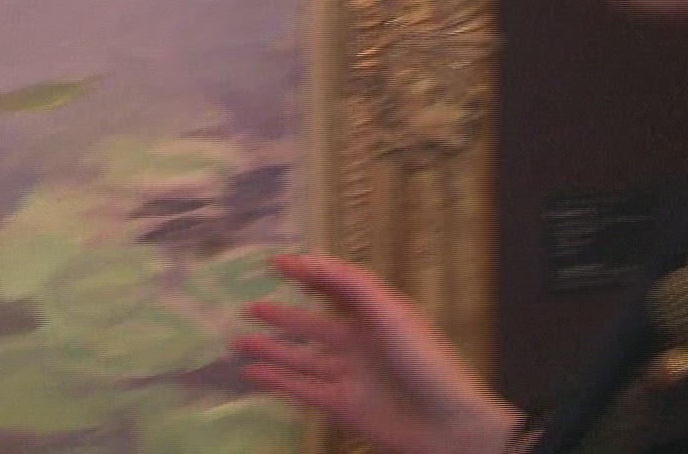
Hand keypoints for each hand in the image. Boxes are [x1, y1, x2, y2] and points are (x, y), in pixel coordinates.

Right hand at [234, 254, 521, 453]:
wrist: (449, 426)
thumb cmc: (427, 363)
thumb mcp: (393, 313)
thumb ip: (352, 285)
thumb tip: (312, 262)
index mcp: (377, 315)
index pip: (336, 287)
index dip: (309, 274)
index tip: (276, 263)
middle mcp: (360, 343)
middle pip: (313, 324)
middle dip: (282, 315)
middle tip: (249, 306)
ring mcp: (350, 376)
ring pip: (301, 358)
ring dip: (271, 348)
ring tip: (238, 338)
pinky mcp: (343, 407)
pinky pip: (302, 390)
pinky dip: (276, 381)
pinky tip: (251, 372)